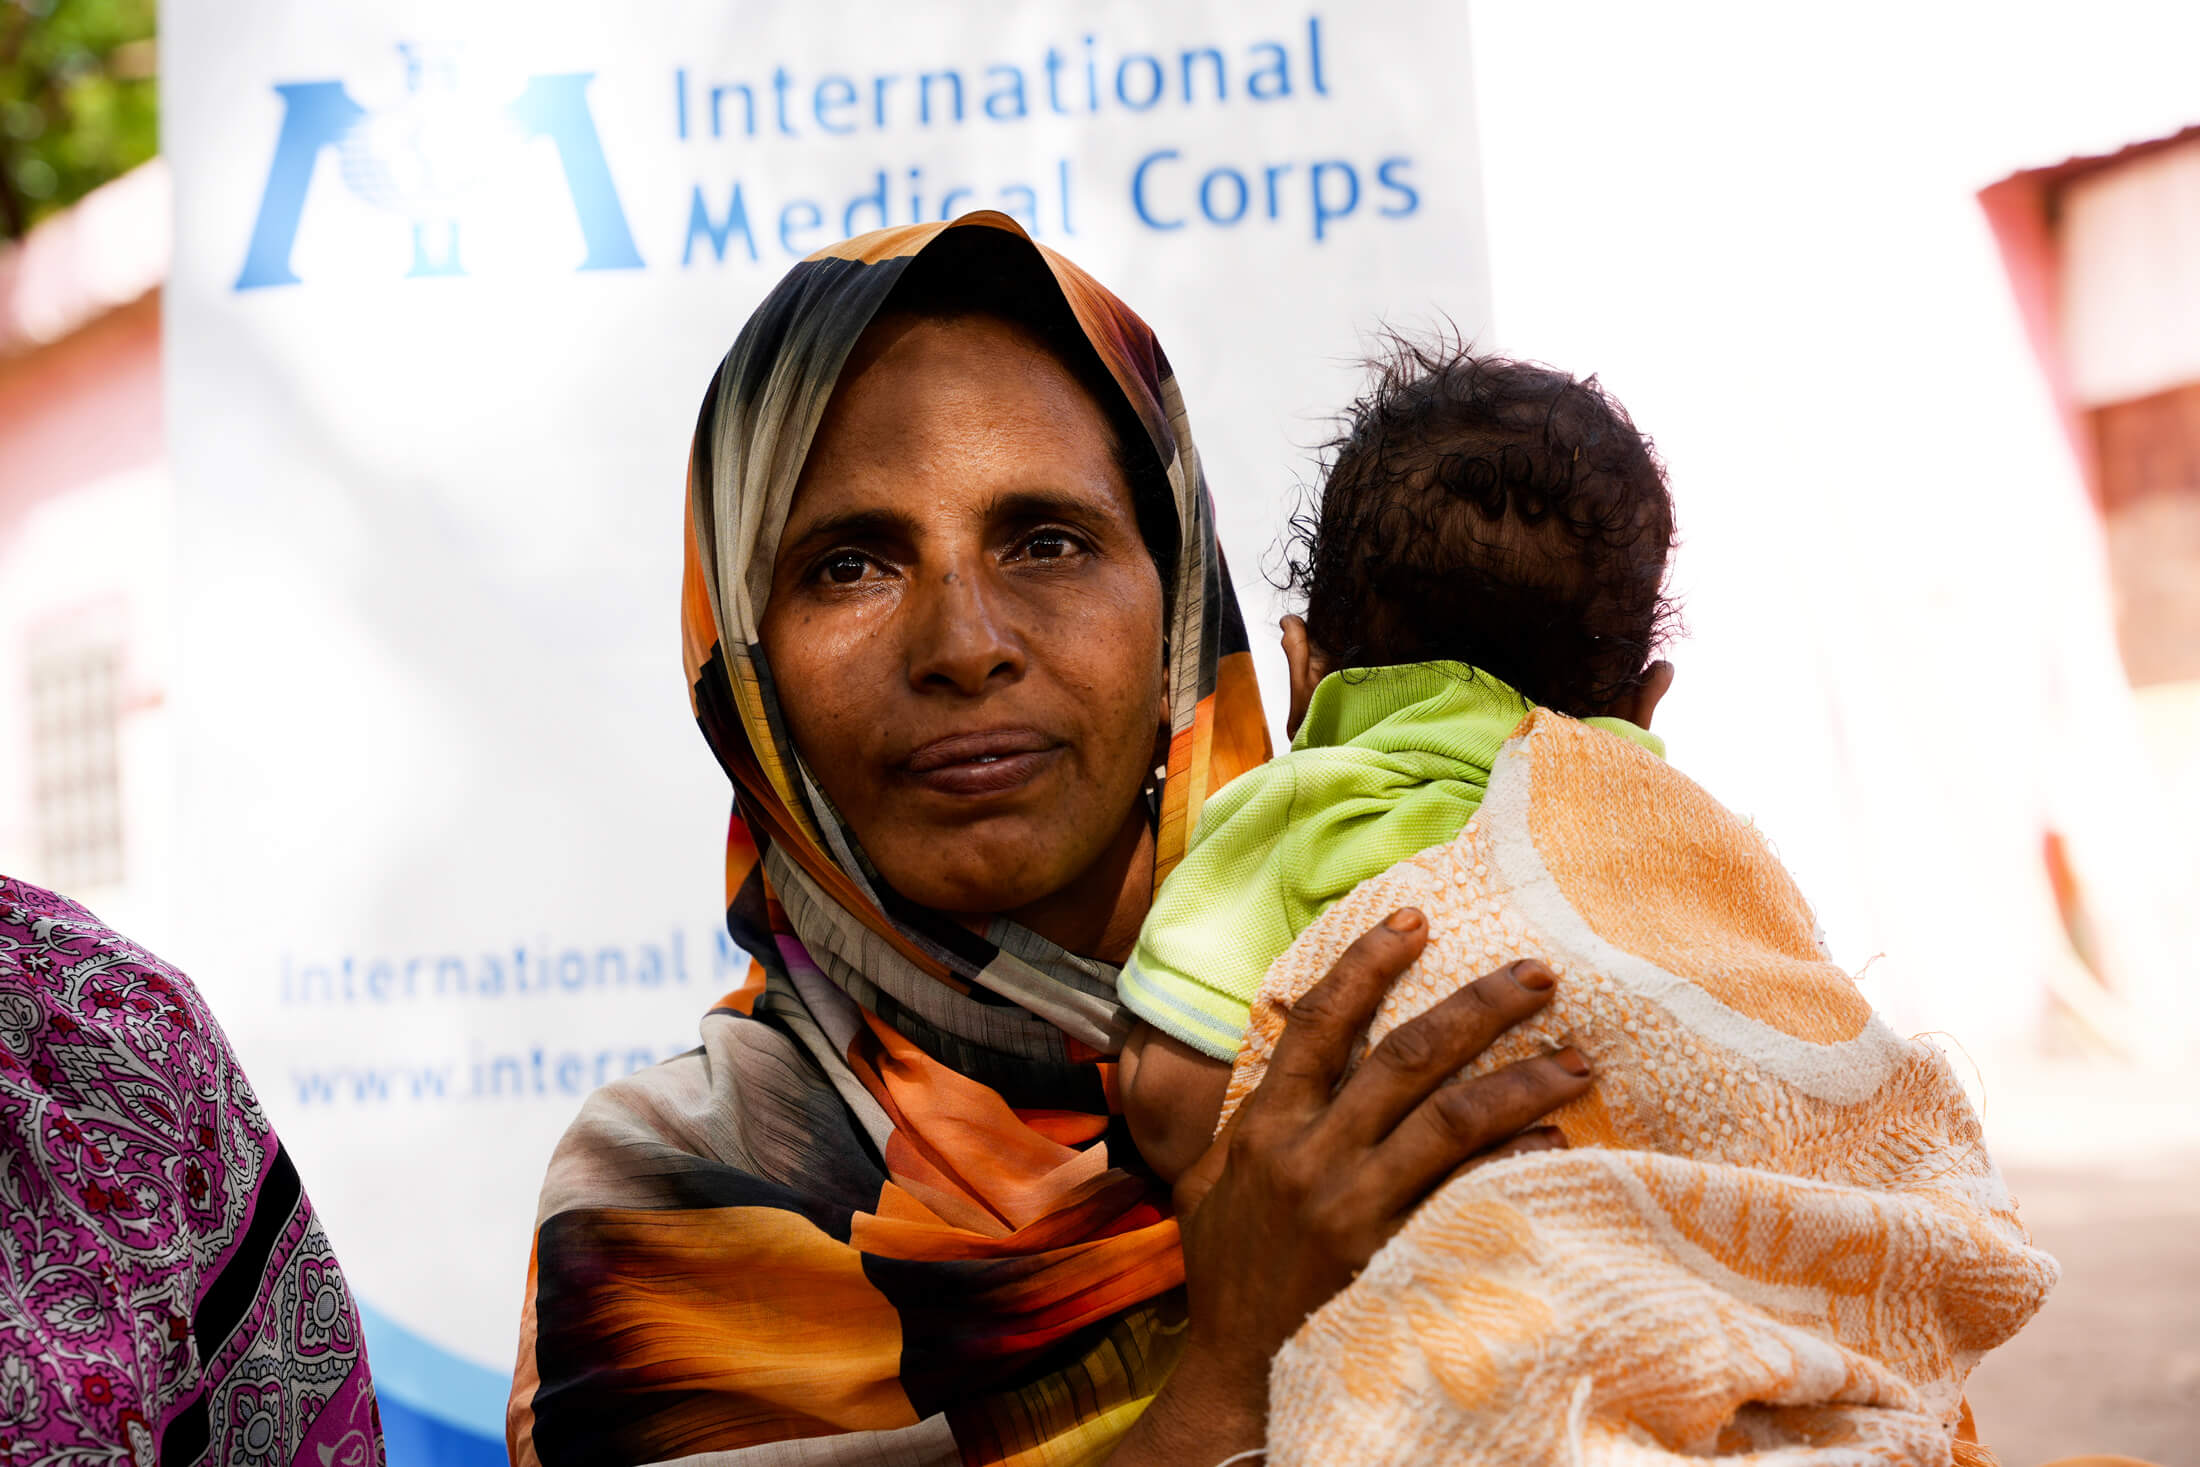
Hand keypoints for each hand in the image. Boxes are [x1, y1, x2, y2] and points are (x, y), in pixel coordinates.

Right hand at [1114, 908, 1588, 1458]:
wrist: (1238, 1373)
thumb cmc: (1228, 1275)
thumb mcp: (1205, 1186)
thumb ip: (1238, 1119)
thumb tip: (1267, 1050)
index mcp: (1264, 1127)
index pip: (1320, 1023)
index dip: (1368, 963)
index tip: (1414, 918)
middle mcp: (1312, 1156)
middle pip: (1407, 1056)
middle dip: (1478, 1004)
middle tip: (1537, 972)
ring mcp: (1355, 1206)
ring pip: (1452, 1117)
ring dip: (1521, 1078)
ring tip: (1577, 1057)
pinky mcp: (1394, 1254)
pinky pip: (1471, 1192)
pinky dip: (1517, 1159)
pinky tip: (1558, 1138)